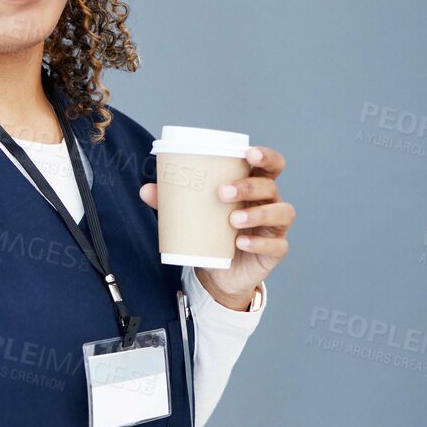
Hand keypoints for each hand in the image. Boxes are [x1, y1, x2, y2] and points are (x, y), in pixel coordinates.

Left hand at [138, 145, 292, 307]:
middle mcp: (270, 203)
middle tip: (223, 192)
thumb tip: (145, 189)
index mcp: (254, 187)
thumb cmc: (211, 233)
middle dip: (250, 186)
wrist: (218, 273)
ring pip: (281, 213)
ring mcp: (275, 228)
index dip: (265, 156)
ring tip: (232, 219)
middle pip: (271, 186)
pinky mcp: (275, 251)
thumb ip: (172, 201)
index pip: (271, 165)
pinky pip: (276, 245)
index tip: (248, 153)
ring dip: (257, 213)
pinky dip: (259, 243)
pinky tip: (240, 242)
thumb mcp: (192, 214)